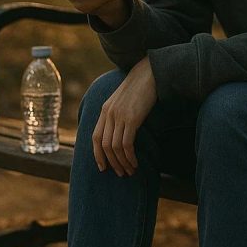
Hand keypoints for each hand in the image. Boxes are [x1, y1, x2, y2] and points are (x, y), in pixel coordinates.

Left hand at [92, 57, 157, 176]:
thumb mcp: (123, 100)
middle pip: (105, 145)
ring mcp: (120, 116)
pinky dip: (129, 156)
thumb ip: (117, 113)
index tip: (103, 167)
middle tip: (120, 173)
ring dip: (122, 162)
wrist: (150, 73)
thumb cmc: (140, 87)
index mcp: (105, 109)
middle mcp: (109, 113)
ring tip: (130, 171)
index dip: (97, 154)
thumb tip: (119, 131)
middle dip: (111, 162)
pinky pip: (127, 143)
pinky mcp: (132, 118)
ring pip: (115, 147)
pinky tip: (135, 162)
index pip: (96, 137)